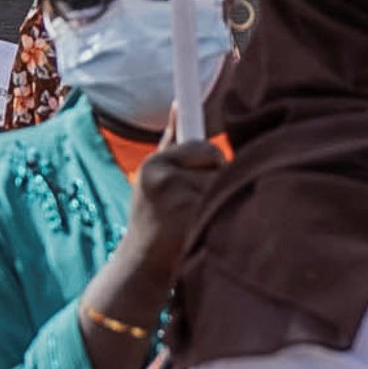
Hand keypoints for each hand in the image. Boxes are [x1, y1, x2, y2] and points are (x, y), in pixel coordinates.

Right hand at [91, 131, 228, 322]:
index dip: (210, 147)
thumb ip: (171, 140)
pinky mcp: (192, 218)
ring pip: (223, 182)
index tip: (222, 112)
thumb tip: (179, 103)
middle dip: (216, 176)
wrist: (142, 265)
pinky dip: (222, 214)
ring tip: (197, 215)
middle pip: (217, 162)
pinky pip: (225, 204)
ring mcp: (178, 199)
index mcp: (154, 165)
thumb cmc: (154, 216)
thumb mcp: (155, 176)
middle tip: (197, 199)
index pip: (199, 145)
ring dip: (221, 196)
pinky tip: (201, 228)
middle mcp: (163, 177)